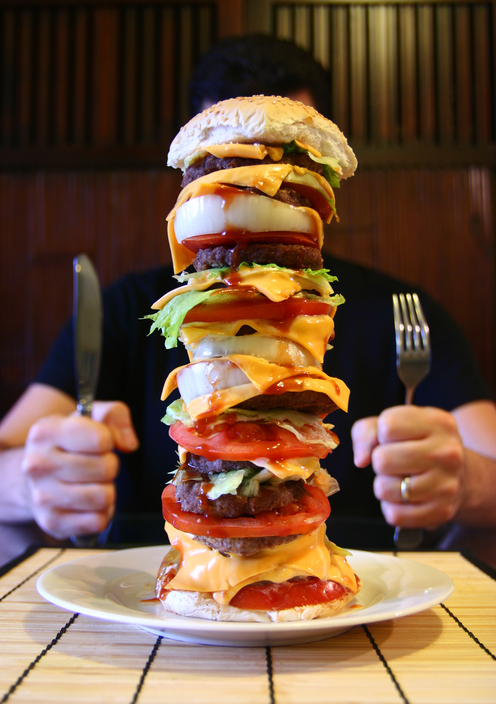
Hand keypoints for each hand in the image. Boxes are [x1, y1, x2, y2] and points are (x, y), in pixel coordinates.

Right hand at [21, 402, 138, 539]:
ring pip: (104, 497)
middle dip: (110, 466)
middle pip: (106, 469)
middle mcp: (37, 464)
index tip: (99, 443)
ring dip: (107, 490)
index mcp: (45, 432)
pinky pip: (98, 521)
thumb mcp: (89, 416)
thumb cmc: (67, 444)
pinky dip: (102, 513)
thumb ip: (116, 415)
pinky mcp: (52, 522)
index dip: (108, 441)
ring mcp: (42, 496)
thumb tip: (129, 444)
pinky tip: (89, 503)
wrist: (35, 476)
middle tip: (96, 465)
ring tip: (93, 483)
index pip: (101, 439)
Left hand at [352, 406, 464, 529]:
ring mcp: (446, 484)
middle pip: (382, 459)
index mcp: (438, 423)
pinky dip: (391, 508)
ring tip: (399, 479)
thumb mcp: (397, 424)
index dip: (381, 435)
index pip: (387, 426)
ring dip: (384, 485)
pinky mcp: (441, 511)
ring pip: (384, 489)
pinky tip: (403, 498)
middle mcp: (446, 452)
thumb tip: (361, 459)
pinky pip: (394, 515)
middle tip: (393, 462)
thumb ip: (368, 431)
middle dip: (379, 461)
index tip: (393, 440)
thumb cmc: (419, 444)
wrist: (460, 475)